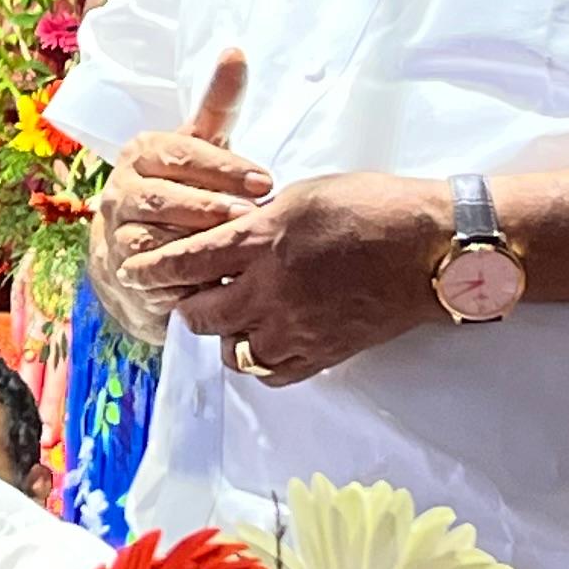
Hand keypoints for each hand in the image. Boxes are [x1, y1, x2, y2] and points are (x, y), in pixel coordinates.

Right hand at [90, 50, 272, 290]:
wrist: (142, 245)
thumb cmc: (185, 185)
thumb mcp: (202, 145)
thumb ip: (218, 103)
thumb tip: (235, 51)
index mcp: (141, 151)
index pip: (180, 154)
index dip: (223, 168)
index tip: (265, 181)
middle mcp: (121, 189)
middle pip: (163, 197)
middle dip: (208, 206)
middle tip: (248, 214)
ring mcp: (118, 231)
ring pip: (154, 236)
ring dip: (193, 242)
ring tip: (233, 246)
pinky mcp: (123, 271)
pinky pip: (151, 273)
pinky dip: (180, 276)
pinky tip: (214, 278)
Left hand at [127, 168, 451, 387]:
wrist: (433, 248)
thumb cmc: (374, 207)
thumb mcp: (304, 195)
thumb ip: (259, 221)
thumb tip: (230, 233)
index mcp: (260, 243)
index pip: (184, 263)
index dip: (154, 269)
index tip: (135, 272)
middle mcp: (270, 291)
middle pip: (200, 315)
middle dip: (186, 305)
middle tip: (186, 296)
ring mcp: (297, 328)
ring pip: (232, 351)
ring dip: (223, 335)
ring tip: (230, 318)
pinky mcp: (324, 353)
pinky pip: (272, 373)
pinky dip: (258, 361)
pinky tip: (262, 342)